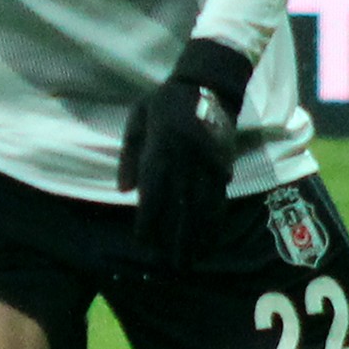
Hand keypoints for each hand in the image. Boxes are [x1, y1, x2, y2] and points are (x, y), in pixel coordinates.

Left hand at [120, 38, 250, 265]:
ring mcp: (207, 163)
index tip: (144, 242)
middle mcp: (185, 160)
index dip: (149, 220)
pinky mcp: (224, 164)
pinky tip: (211, 238)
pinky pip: (220, 199)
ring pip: (203, 208)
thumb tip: (125, 191)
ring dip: (198, 237)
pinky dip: (215, 222)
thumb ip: (128, 155)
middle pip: (180, 207)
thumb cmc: (165, 102)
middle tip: (173, 265)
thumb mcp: (137, 118)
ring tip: (192, 260)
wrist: (209, 84)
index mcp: (160, 148)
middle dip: (177, 239)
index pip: (153, 193)